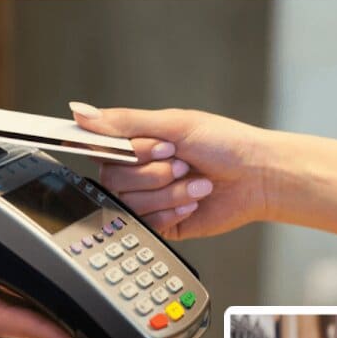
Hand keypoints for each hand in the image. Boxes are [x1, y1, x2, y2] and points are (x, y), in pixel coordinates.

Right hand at [0, 209, 91, 337]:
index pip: (3, 321)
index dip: (43, 331)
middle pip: (19, 316)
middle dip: (58, 327)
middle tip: (98, 334)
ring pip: (14, 298)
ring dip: (48, 306)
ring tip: (85, 313)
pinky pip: (1, 276)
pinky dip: (27, 280)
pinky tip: (49, 280)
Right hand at [70, 102, 268, 238]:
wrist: (256, 178)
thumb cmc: (225, 144)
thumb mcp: (174, 124)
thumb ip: (124, 122)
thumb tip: (80, 112)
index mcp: (138, 144)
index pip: (104, 151)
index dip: (130, 153)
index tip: (159, 148)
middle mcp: (140, 172)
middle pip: (114, 179)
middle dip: (154, 173)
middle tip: (181, 164)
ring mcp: (150, 200)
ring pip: (131, 202)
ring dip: (168, 192)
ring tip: (195, 184)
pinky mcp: (162, 224)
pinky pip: (148, 223)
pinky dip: (173, 210)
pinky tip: (193, 203)